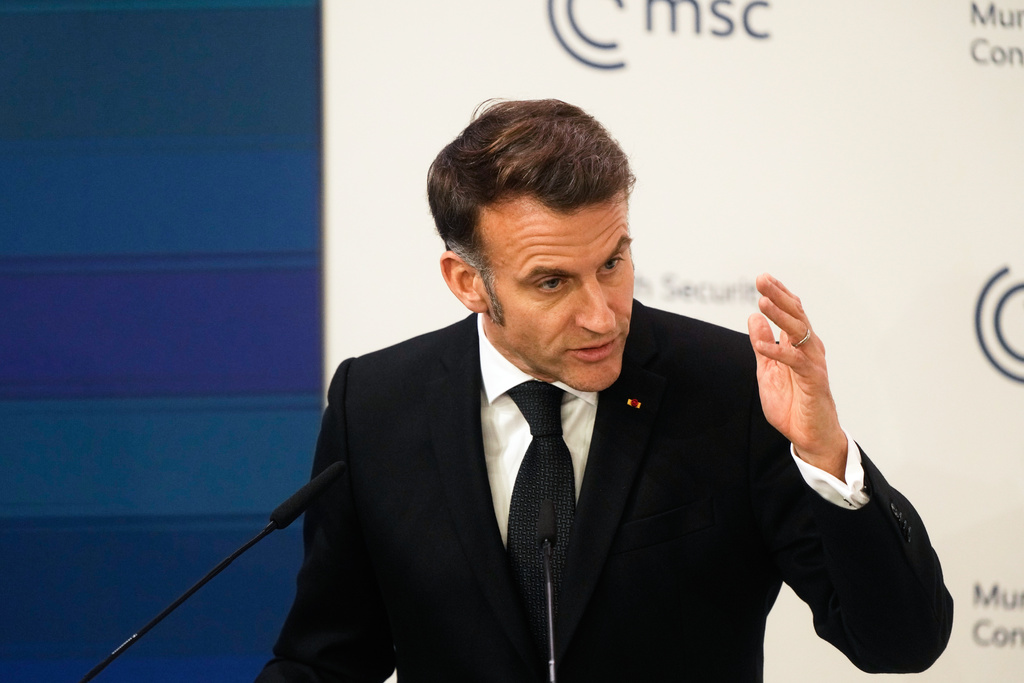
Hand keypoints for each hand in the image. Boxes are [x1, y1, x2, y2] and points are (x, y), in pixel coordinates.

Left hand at [747, 273, 847, 479]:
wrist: (810, 435)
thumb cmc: (793, 404)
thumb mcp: (767, 371)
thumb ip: (762, 345)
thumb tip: (753, 317)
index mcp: (798, 346)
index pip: (791, 314)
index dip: (779, 295)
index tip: (765, 278)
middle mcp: (809, 350)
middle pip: (796, 316)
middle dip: (778, 296)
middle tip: (761, 279)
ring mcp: (813, 363)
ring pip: (799, 333)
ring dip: (780, 316)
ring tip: (762, 302)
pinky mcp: (814, 380)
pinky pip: (795, 362)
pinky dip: (778, 352)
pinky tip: (761, 346)